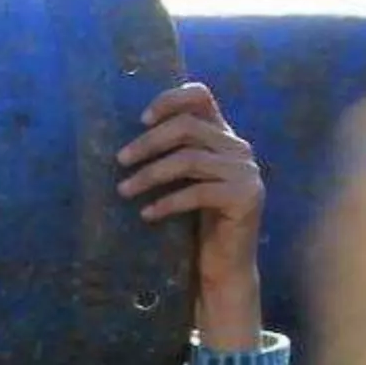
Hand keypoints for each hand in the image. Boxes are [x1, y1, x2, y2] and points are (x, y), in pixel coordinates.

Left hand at [117, 83, 263, 351]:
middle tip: (119, 161)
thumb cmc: (194, 224)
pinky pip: (198, 192)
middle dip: (148, 142)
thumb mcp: (180, 182)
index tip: (140, 119)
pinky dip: (167, 202)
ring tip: (124, 190)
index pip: (201, 97)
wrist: (222, 267)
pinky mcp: (246, 198)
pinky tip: (146, 214)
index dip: (170, 100)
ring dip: (150, 175)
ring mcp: (246, 172)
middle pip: (188, 127)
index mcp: (222, 136)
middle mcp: (238, 147)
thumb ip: (169, 155)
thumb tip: (123, 143)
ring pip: (189, 159)